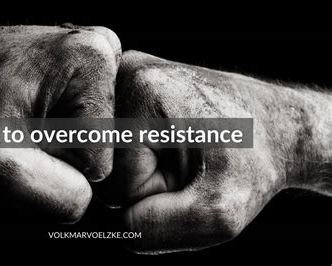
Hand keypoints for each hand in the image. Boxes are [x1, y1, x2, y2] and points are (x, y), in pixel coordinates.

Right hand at [101, 50, 330, 252]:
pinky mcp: (124, 89)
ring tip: (181, 151)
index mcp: (140, 91)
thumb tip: (114, 224)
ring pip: (105, 158)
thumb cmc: (253, 162)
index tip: (193, 172)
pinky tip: (168, 142)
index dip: (156, 195)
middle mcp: (121, 74)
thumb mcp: (221, 211)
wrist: (272, 125)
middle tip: (188, 163)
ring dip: (141, 170)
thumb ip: (159, 230)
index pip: (113, 183)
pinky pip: (111, 145)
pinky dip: (137, 156)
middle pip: (102, 169)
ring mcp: (120, 78)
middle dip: (144, 182)